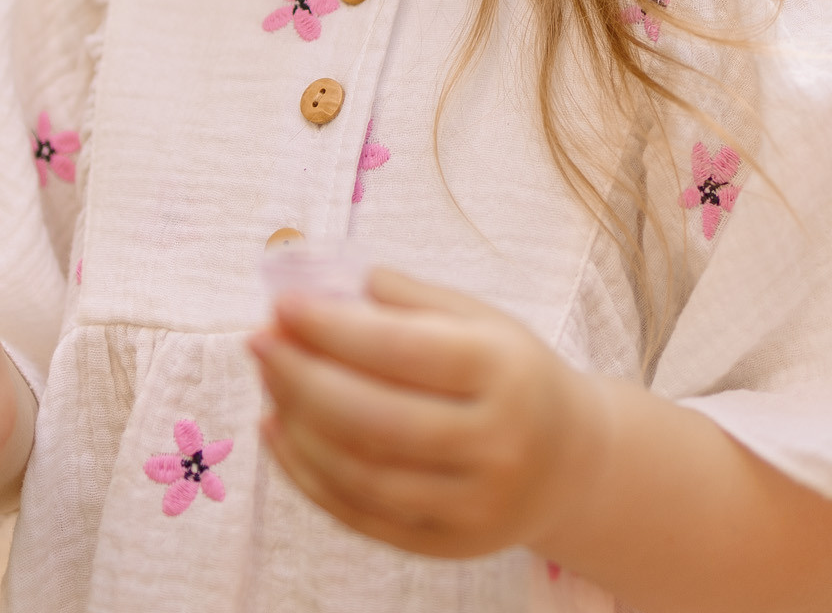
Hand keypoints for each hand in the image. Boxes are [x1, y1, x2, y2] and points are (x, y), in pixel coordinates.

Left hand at [248, 267, 605, 558]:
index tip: (282, 306)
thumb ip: (409, 300)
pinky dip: (308, 476)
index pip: (403, 350)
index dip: (333, 328)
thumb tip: (327, 286)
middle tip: (260, 343)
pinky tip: (280, 433)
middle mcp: (496, 443)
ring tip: (268, 385)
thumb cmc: (509, 375)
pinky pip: (361, 516)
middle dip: (302, 378)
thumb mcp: (480, 321)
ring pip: (361, 474)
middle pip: (375, 418)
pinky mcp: (448, 545)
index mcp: (505, 371)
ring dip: (298, 428)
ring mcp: (473, 503)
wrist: (571, 461)